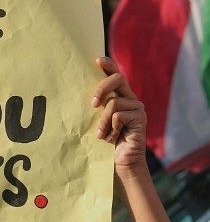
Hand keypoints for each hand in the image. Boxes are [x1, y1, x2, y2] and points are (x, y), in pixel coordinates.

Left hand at [91, 57, 146, 175]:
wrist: (120, 162)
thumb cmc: (105, 141)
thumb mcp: (97, 121)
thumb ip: (96, 107)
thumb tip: (79, 96)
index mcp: (119, 96)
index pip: (115, 76)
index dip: (109, 66)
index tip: (98, 59)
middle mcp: (130, 98)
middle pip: (118, 79)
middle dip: (102, 88)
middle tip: (92, 104)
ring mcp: (137, 107)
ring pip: (113, 103)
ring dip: (103, 122)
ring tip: (102, 135)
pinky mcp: (140, 118)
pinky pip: (119, 115)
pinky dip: (111, 128)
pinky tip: (113, 139)